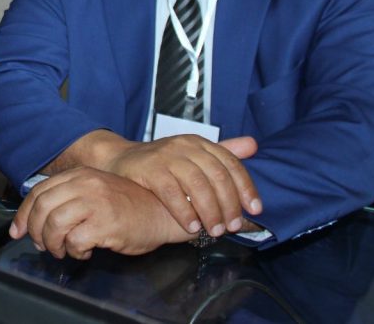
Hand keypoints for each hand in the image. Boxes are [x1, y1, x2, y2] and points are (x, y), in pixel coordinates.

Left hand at [10, 167, 190, 258]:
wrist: (164, 213)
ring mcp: (95, 202)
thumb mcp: (96, 192)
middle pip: (42, 208)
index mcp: (80, 175)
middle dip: (36, 232)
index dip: (23, 214)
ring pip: (54, 225)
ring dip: (54, 244)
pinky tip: (85, 251)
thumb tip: (36, 221)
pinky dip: (74, 251)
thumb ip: (70, 198)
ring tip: (65, 250)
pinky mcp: (105, 223)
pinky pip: (74, 241)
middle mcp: (86, 184)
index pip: (39, 192)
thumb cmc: (131, 206)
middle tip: (44, 246)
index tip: (18, 231)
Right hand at [106, 134, 260, 237]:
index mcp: (199, 143)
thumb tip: (254, 145)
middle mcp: (185, 145)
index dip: (245, 188)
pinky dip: (184, 212)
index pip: (230, 163)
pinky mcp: (149, 168)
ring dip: (210, 211)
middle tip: (232, 227)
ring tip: (214, 231)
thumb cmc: (161, 163)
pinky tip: (191, 227)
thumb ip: (222, 151)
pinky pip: (171, 192)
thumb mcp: (192, 154)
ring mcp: (166, 155)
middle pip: (217, 175)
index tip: (254, 210)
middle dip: (229, 205)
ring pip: (197, 185)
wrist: (120, 160)